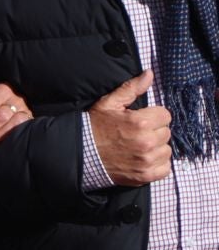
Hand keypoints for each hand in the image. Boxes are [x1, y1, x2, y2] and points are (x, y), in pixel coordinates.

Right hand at [88, 70, 172, 185]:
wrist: (81, 152)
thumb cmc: (96, 126)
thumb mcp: (110, 103)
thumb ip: (131, 88)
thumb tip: (149, 74)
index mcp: (140, 122)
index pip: (165, 115)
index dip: (153, 115)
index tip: (141, 118)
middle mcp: (147, 142)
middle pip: (166, 132)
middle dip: (154, 130)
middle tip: (138, 132)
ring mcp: (147, 160)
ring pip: (167, 150)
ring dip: (156, 147)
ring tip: (140, 145)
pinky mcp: (147, 175)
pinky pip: (166, 168)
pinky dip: (157, 163)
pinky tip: (143, 158)